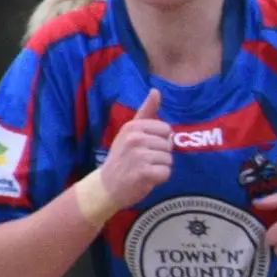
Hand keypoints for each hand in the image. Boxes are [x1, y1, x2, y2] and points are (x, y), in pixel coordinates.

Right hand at [99, 89, 171, 206]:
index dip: (160, 140)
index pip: (166, 129)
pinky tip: (146, 179)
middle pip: (168, 145)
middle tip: (143, 161)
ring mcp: (139, 156)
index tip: (145, 147)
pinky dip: (159, 179)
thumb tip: (156, 91)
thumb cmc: (122, 157)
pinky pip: (166, 173)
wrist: (107, 186)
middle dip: (160, 155)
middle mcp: (135, 138)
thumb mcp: (130, 131)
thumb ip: (146, 112)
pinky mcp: (144, 173)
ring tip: (144, 169)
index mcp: (133, 126)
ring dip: (160, 167)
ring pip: (169, 160)